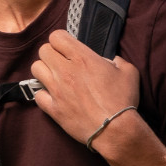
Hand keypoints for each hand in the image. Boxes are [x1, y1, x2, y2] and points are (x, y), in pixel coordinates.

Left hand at [31, 27, 142, 148]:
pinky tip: (54, 96)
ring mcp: (57, 90)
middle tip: (61, 62)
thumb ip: (117, 61)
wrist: (115, 129)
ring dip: (44, 71)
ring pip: (36, 69)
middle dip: (51, 54)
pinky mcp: (53, 108)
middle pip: (43, 50)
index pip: (57, 37)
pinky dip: (43, 94)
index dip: (61, 40)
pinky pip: (37, 95)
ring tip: (55, 77)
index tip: (67, 47)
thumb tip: (111, 61)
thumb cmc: (122, 100)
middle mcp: (66, 71)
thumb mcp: (129, 72)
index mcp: (83, 58)